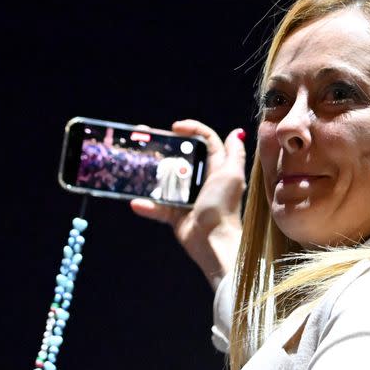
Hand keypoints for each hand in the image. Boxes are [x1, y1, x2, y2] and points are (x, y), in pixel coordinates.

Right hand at [130, 120, 246, 289]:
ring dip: (149, 171)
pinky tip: (136, 202)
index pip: (206, 141)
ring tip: (133, 162)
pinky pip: (158, 207)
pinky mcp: (175, 214)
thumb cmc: (223, 206)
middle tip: (145, 138)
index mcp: (217, 168)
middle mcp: (202, 180)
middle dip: (164, 146)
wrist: (213, 241)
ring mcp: (187, 197)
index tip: (174, 128)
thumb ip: (234, 154)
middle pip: (181, 156)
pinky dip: (147, 206)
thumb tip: (236, 133)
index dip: (192, 129)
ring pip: (165, 179)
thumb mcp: (232, 176)